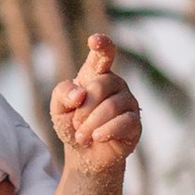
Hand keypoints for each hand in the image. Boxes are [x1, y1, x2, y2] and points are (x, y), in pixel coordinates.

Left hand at [50, 33, 139, 169]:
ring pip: (111, 106)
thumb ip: (62, 94)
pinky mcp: (135, 122)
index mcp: (97, 74)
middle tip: (76, 124)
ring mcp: (128, 102)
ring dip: (91, 124)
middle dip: (84, 108)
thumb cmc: (73, 124)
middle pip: (101, 86)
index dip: (102, 46)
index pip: (103, 54)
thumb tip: (79, 94)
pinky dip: (106, 131)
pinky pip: (124, 122)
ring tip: (82, 136)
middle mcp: (116, 84)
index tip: (94, 40)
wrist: (85, 153)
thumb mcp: (58, 108)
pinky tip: (97, 138)